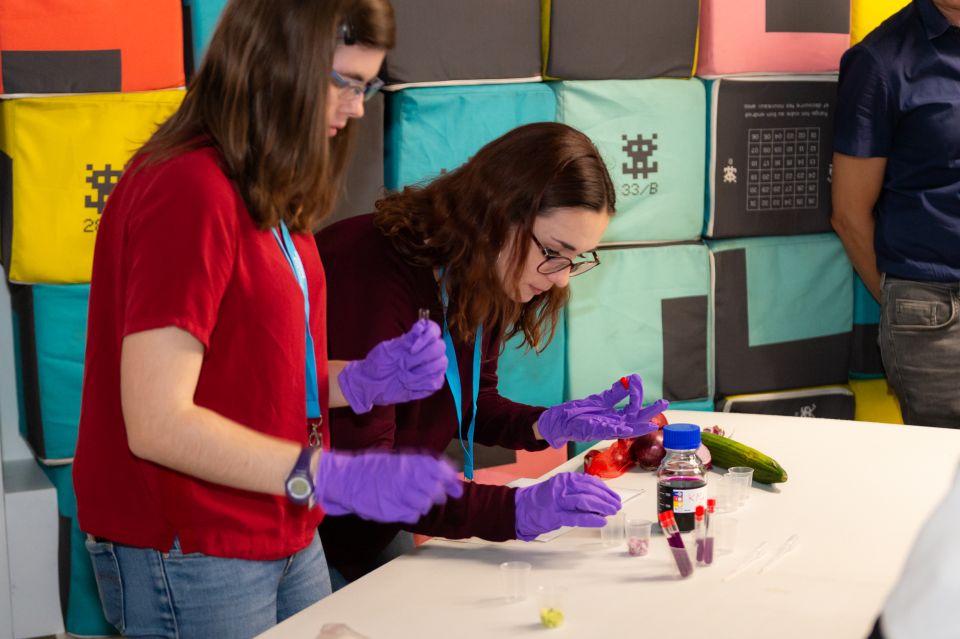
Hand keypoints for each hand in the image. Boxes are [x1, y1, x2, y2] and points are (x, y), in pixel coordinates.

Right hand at [314, 450, 463, 523]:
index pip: (438, 470)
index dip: (450, 480)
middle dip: (438, 494)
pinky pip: (412, 515)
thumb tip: (442, 471)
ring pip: (425, 504)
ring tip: (413, 499)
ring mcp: (398, 495)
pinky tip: (403, 507)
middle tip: (436, 495)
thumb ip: (417, 465)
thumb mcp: (395, 460)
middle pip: (435, 490)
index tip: (456, 487)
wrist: (344, 479)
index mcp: (407, 462)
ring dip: (424, 503)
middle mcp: (406, 478)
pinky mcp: (391, 511)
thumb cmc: (371, 469)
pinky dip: (411, 512)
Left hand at [338, 319, 446, 413]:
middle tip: (404, 364)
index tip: (411, 349)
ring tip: (403, 376)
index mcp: (417, 340)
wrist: (371, 384)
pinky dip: (421, 384)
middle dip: (422, 357)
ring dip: (421, 372)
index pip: (434, 331)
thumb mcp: (388, 349)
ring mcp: (430, 368)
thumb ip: (407, 339)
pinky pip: (436, 382)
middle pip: (440, 348)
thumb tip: (422, 326)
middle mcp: (426, 352)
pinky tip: (408, 385)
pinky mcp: (430, 383)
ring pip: (441, 365)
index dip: (427, 337)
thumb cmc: (378, 364)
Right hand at [514, 473, 620, 540]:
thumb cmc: (540, 501)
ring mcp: (558, 501)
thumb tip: (596, 497)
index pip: (590, 481)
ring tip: (611, 512)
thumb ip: (575, 490)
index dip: (604, 489)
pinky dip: (591, 518)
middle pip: (590, 490)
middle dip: (606, 498)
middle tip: (616, 505)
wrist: (519, 509)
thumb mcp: (558, 489)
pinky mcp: (555, 515)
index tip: (613, 496)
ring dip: (602, 507)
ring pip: (585, 501)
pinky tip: (601, 521)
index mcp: (564, 479)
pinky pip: (577, 516)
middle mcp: (562, 487)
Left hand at [536, 374, 667, 446]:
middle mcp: (615, 424)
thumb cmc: (582, 412)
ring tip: (652, 424)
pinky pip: (608, 432)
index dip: (637, 392)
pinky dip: (618, 431)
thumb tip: (629, 380)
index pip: (634, 406)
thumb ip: (616, 393)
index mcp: (618, 417)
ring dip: (639, 427)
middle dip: (650, 412)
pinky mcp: (594, 431)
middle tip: (664, 403)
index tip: (637, 377)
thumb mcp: (602, 400)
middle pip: (637, 419)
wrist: (562, 420)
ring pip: (627, 429)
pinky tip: (627, 429)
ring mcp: (606, 429)